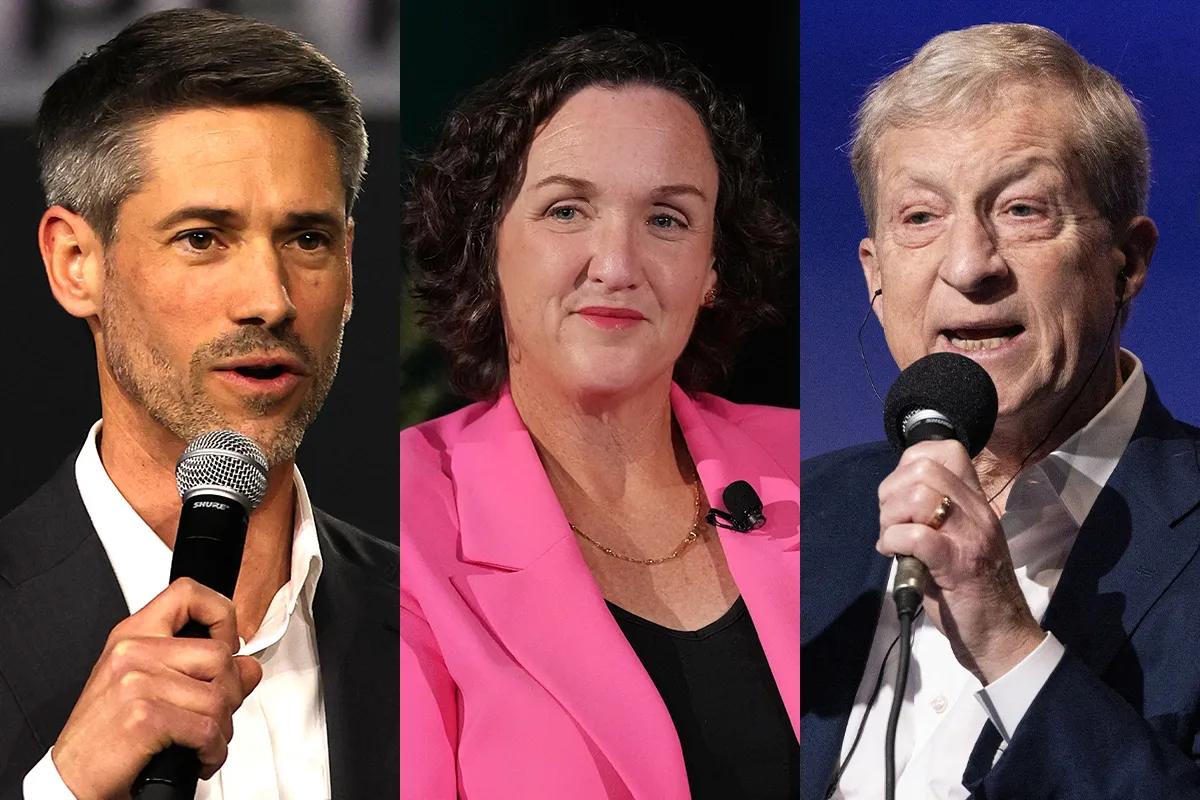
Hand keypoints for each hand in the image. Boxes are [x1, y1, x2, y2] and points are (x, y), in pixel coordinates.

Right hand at [51, 578, 262, 799]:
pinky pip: (207, 729)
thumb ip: (201, 670)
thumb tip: (249, 666)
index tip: (227, 643)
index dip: (220, 614)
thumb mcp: (148, 688)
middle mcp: (133, 651)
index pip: (186, 593)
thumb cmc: (107, 735)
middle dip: (231, 693)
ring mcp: (137, 682)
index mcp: (133, 635)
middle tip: (216, 715)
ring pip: (219, 697)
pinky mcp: (145, 716)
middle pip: (220, 655)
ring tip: (203, 742)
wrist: (71, 779)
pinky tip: (198, 758)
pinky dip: (212, 751)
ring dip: (221, 730)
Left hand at [877, 440, 1045, 683]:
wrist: (1002, 637)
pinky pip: (916, 536)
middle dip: (892, 492)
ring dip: (891, 517)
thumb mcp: (958, 540)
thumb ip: (934, 515)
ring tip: (892, 539)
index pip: (946, 451)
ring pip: (919, 496)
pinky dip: (894, 541)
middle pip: (923, 468)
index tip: (898, 493)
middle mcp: (976, 512)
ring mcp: (969, 537)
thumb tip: (894, 499)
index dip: (908, 463)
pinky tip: (894, 554)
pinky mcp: (957, 565)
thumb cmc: (972, 591)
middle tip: (891, 521)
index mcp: (975, 503)